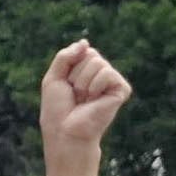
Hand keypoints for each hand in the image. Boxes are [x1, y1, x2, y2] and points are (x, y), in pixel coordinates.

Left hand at [38, 39, 130, 175]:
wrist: (66, 133)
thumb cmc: (58, 111)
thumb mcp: (53, 79)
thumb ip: (65, 56)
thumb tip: (85, 42)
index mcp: (86, 72)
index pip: (82, 51)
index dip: (69, 67)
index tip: (67, 86)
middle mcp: (102, 75)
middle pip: (90, 54)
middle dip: (76, 75)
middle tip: (76, 95)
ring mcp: (112, 82)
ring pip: (98, 62)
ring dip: (83, 83)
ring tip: (84, 99)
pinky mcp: (122, 90)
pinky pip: (107, 73)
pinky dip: (95, 86)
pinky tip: (94, 100)